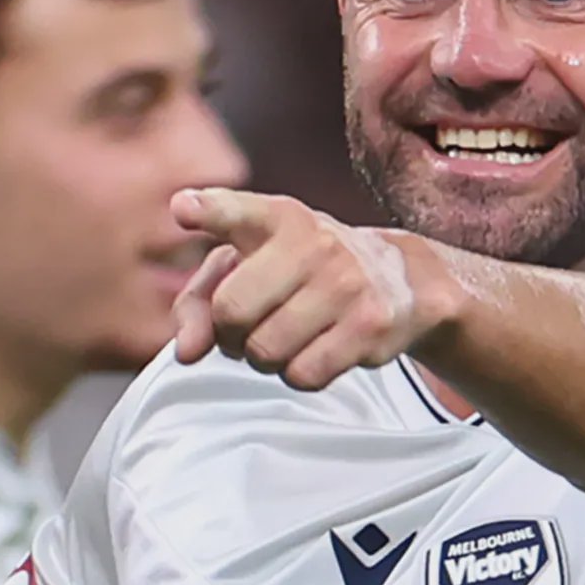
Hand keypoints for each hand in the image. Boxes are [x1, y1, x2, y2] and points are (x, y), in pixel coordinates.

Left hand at [170, 187, 452, 390]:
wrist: (401, 280)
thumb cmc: (302, 272)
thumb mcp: (249, 265)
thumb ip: (199, 300)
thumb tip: (185, 352)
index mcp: (278, 217)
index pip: (236, 211)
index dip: (208, 211)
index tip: (183, 209)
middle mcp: (314, 242)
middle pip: (231, 312)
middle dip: (229, 332)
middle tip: (250, 325)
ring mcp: (347, 283)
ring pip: (264, 351)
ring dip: (264, 358)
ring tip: (286, 336)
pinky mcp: (371, 325)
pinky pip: (303, 374)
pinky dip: (298, 374)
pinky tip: (314, 350)